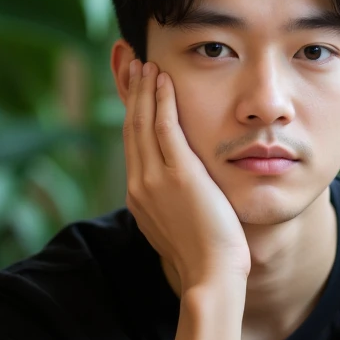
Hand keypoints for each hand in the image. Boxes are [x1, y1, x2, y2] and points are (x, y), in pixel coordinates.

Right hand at [125, 59, 250, 291]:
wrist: (209, 275)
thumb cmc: (204, 258)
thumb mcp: (178, 227)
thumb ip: (172, 205)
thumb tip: (178, 196)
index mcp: (138, 197)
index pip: (131, 145)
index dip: (130, 113)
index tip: (132, 91)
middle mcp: (139, 184)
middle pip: (130, 127)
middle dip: (130, 93)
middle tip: (132, 65)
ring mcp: (155, 178)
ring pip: (142, 122)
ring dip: (144, 89)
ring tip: (146, 64)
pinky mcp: (178, 173)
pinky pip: (164, 126)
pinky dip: (162, 100)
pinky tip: (164, 80)